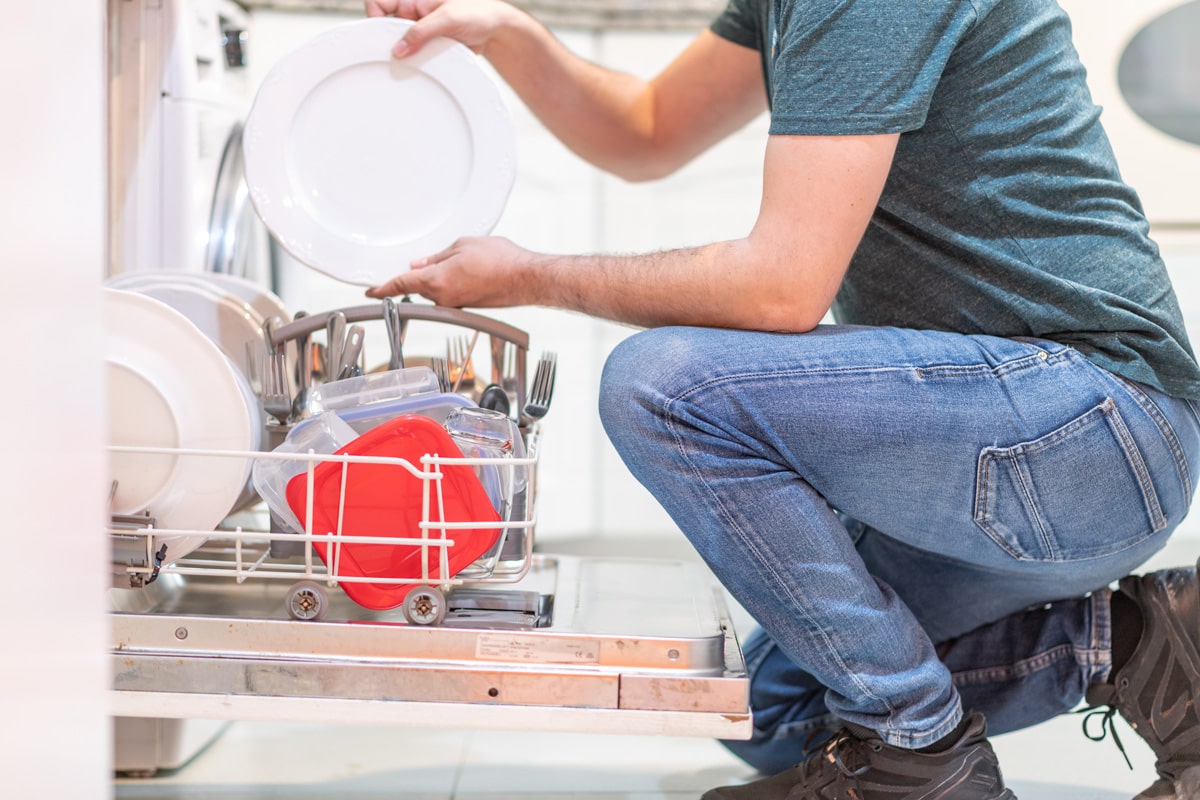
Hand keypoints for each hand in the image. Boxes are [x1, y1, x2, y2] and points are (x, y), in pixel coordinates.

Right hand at [364, 0, 518, 56]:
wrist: (495, 30)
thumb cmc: (478, 13)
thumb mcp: (447, 19)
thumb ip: (421, 32)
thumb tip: (398, 48)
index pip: (379, 3)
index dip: (374, 16)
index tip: (380, 33)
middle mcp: (413, 13)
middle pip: (387, 27)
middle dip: (391, 41)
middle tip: (401, 53)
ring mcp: (420, 30)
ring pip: (400, 44)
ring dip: (407, 54)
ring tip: (420, 58)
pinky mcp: (428, 45)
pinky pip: (415, 56)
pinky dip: (418, 62)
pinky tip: (426, 64)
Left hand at [365, 236, 540, 307]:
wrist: (527, 279)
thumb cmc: (501, 261)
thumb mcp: (462, 246)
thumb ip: (437, 256)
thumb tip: (421, 263)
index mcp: (436, 281)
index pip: (400, 285)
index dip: (382, 288)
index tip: (370, 292)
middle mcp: (443, 297)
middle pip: (419, 287)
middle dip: (419, 275)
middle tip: (427, 260)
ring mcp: (457, 304)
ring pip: (436, 290)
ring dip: (440, 277)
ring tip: (461, 261)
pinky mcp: (469, 306)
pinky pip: (451, 294)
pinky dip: (453, 282)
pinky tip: (469, 271)